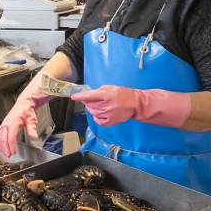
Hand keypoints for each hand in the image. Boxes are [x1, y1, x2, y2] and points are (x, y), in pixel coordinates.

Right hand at [0, 72, 53, 156]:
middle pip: (3, 138)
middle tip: (9, 155)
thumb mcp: (32, 119)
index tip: (14, 152)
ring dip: (1, 146)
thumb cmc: (28, 111)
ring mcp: (3, 124)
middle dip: (5, 148)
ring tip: (4, 153)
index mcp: (13, 122)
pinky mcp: (3, 125)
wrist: (23, 103)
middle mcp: (6, 123)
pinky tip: (1, 146)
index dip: (12, 145)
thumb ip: (32, 129)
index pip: (11, 137)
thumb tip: (34, 137)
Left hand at [72, 86, 190, 128]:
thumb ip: (99, 91)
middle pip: (90, 105)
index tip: (73, 97)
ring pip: (92, 112)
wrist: (136, 104)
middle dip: (88, 101)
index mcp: (108, 95)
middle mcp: (107, 106)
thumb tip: (87, 95)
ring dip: (92, 108)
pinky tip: (101, 112)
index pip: (90, 96)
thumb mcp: (112, 88)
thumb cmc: (123, 94)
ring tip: (100, 105)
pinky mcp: (110, 122)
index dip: (80, 96)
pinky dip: (96, 116)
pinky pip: (98, 120)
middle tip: (93, 99)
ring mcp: (108, 115)